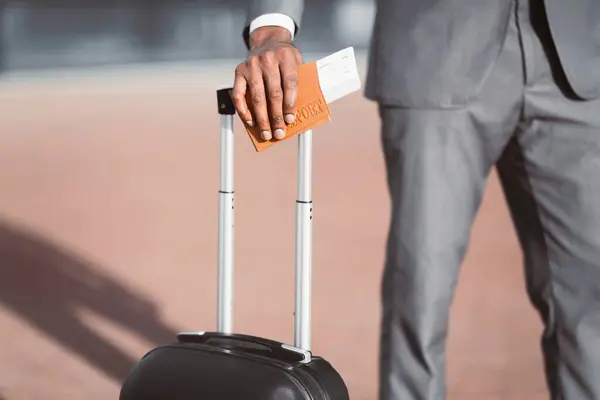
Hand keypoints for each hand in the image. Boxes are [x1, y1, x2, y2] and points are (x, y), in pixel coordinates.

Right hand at [233, 26, 302, 140]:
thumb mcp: (297, 63)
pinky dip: (243, 110)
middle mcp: (268, 59)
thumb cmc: (285, 59)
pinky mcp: (239, 71)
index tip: (290, 120)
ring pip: (257, 97)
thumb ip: (298, 83)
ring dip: (262, 119)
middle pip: (273, 93)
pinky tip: (250, 122)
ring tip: (266, 133)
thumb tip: (294, 113)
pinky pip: (239, 94)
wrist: (268, 41)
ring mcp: (252, 65)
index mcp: (286, 56)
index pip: (290, 83)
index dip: (290, 103)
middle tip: (279, 133)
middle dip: (276, 117)